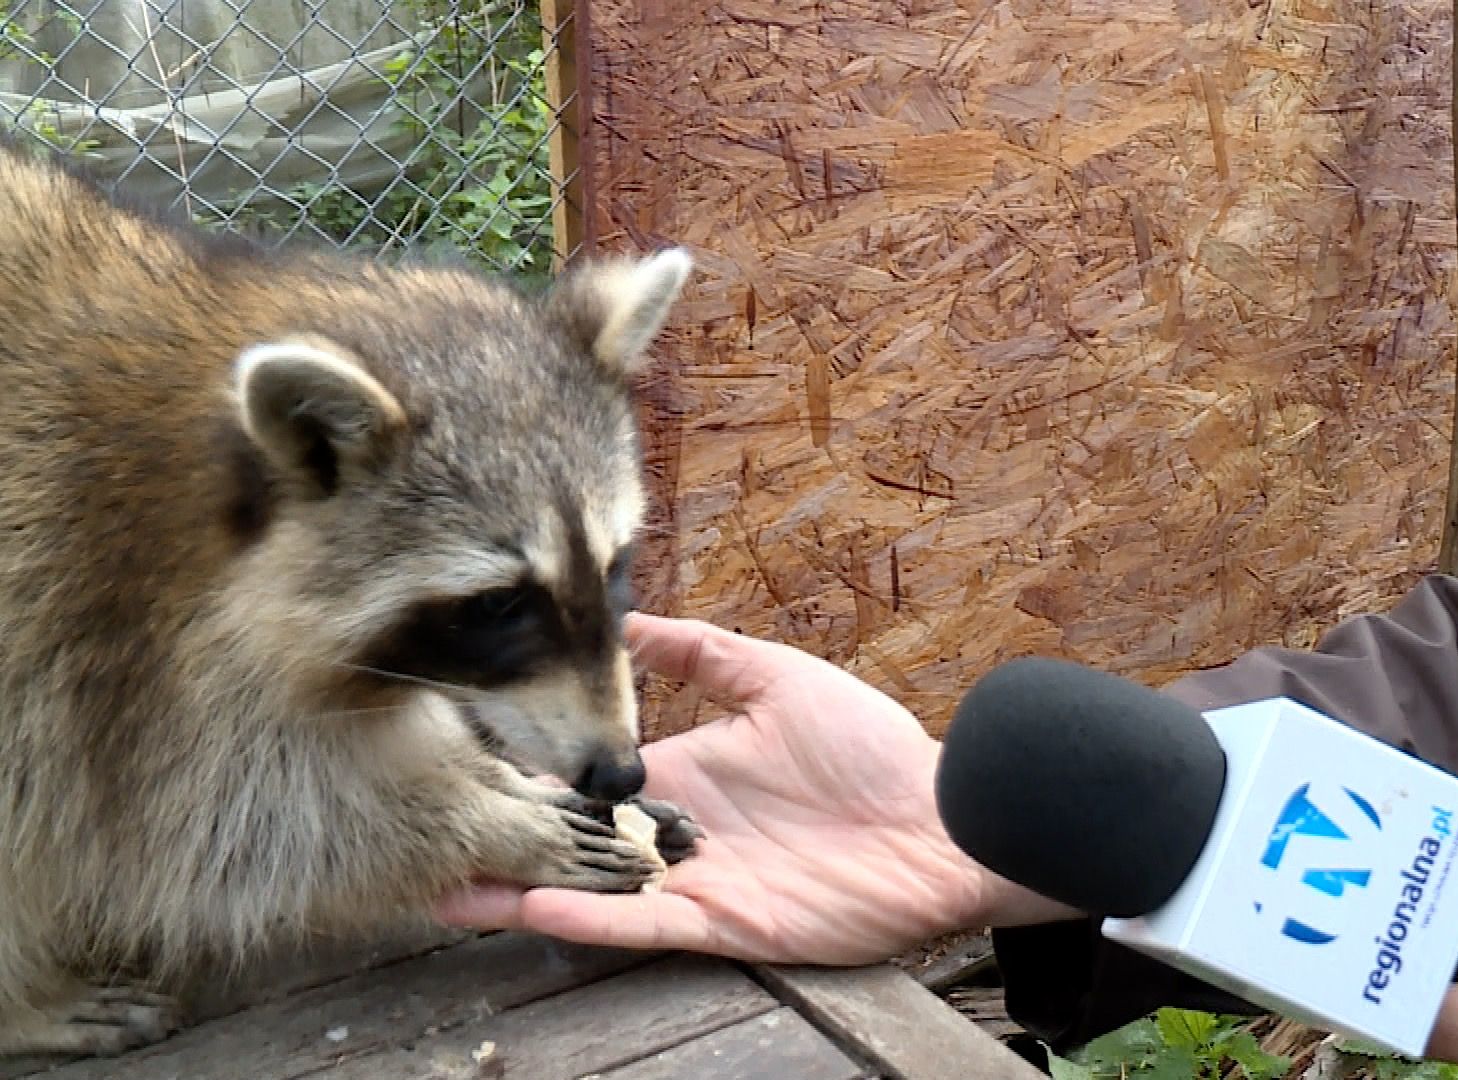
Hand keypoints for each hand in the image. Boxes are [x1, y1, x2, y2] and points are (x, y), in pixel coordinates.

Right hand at [436, 613, 1075, 964]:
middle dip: (505, 844)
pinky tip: (530, 906)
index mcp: (684, 772)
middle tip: (425, 841)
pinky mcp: (723, 922)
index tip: (465, 766)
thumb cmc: (868, 744)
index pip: (590, 779)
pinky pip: (642, 924)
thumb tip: (634, 620)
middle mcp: (676, 830)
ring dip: (520, 892)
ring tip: (445, 890)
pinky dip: (588, 918)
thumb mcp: (775, 676)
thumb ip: (702, 654)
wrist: (940, 818)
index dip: (530, 776)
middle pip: (574, 843)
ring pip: (590, 891)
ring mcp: (694, 880)